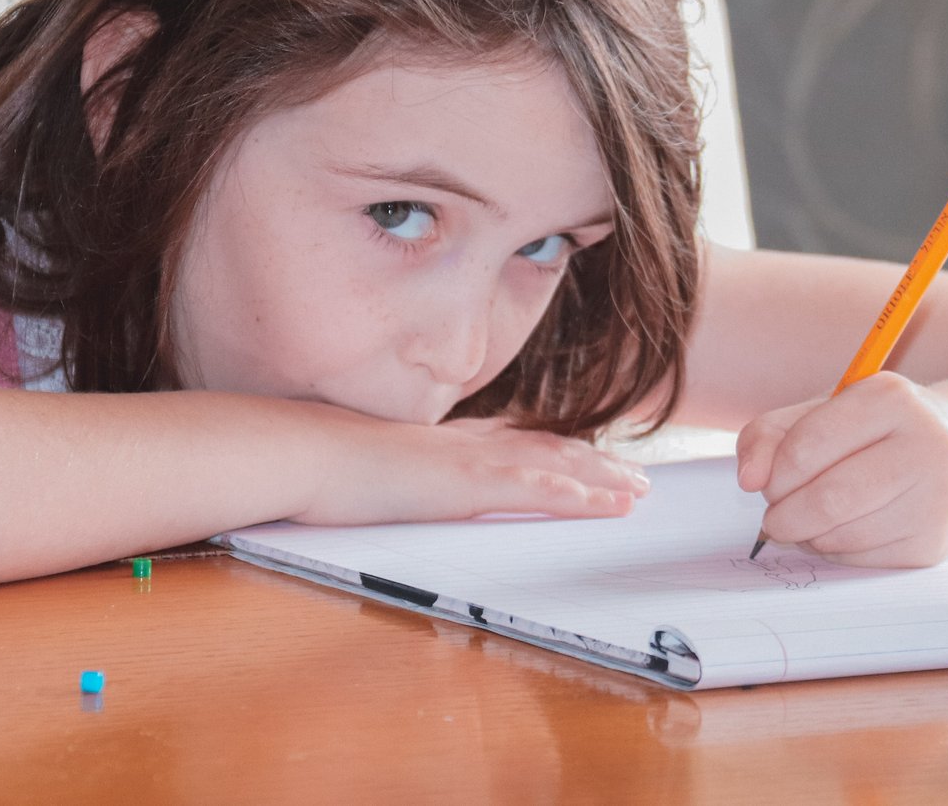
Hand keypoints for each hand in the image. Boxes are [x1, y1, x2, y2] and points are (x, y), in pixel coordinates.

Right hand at [293, 410, 650, 526]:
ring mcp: (472, 462)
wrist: (310, 454)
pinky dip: (575, 495)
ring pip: (553, 467)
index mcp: (447, 444)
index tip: (587, 459)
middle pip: (546, 451)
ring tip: (637, 491)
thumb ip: (401, 475)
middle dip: (594, 465)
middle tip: (635, 478)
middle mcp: (468, 445)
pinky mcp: (470, 483)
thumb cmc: (328, 466)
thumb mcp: (375, 470)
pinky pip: (537, 489)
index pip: (515, 444)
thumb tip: (402, 484)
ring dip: (600, 479)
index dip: (557, 452)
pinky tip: (605, 503)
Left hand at [735, 372, 947, 566]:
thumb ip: (769, 436)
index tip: (766, 485)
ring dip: (808, 536)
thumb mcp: (821, 414)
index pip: (807, 445)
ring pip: (844, 534)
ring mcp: (938, 496)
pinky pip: (863, 559)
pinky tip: (842, 531)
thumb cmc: (877, 433)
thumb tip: (748, 480)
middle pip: (828, 498)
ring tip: (809, 521)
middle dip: (784, 515)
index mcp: (890, 397)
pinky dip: (836, 551)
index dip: (774, 475)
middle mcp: (926, 444)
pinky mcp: (936, 541)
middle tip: (775, 517)